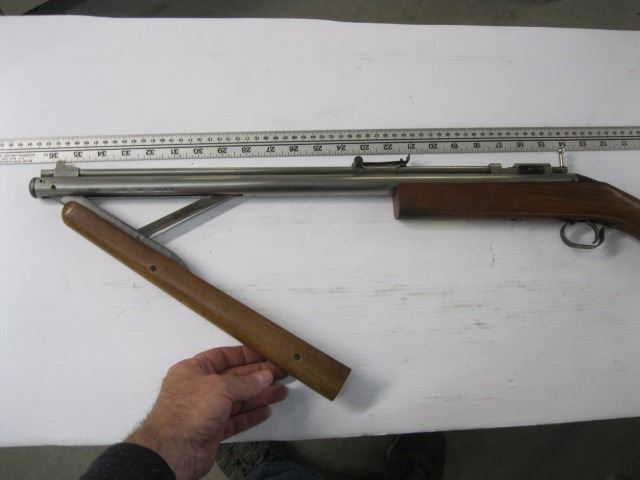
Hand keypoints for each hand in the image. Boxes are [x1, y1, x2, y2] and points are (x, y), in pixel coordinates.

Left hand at [125, 345, 287, 479]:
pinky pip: (236, 419)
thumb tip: (265, 376)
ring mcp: (206, 410)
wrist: (174, 451)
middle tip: (279, 372)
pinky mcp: (212, 430)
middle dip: (257, 376)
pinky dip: (251, 415)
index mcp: (193, 370)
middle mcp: (199, 388)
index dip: (245, 355)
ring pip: (237, 399)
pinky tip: (266, 410)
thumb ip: (246, 382)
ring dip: (259, 395)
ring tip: (280, 391)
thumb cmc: (189, 411)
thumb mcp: (221, 387)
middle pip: (233, 378)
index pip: (223, 356)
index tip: (265, 355)